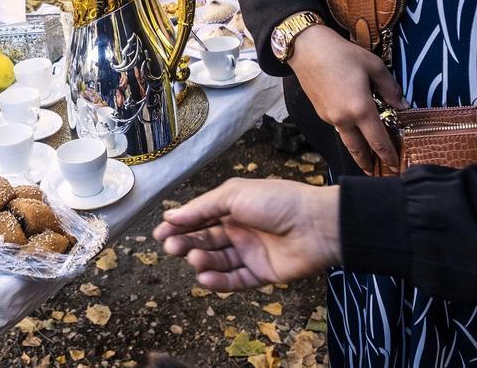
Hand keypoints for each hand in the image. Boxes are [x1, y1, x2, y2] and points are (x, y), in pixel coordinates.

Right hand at [153, 178, 340, 290]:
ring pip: (218, 261)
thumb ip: (202, 208)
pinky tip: (205, 278)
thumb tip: (170, 215)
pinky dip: (219, 281)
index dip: (180, 225)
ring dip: (202, 261)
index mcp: (233, 208)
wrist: (316, 225)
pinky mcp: (261, 274)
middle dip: (187, 244)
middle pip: (205, 240)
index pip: (200, 218)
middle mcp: (240, 230)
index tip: (160, 234)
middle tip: (172, 248)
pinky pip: (235, 280)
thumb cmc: (276, 202)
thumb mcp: (234, 195)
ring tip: (194, 260)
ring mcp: (250, 253)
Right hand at [288, 24, 407, 173]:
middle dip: (370, 164)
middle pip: (359, 150)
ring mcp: (329, 117)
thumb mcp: (373, 66)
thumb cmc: (342, 53)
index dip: (389, 156)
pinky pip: (338, 128)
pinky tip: (355, 131)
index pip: (379, 141)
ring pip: (347, 140)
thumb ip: (390, 89)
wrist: (306, 49)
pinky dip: (348, 135)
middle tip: (379, 174)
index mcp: (360, 109)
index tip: (397, 166)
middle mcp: (343, 119)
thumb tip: (402, 106)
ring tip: (367, 160)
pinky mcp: (320, 112)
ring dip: (358, 152)